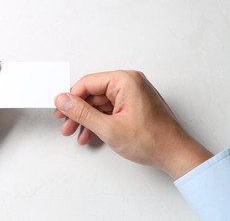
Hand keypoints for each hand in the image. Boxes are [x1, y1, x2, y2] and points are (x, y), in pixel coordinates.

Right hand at [54, 70, 212, 178]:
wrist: (175, 155)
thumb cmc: (152, 140)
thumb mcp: (109, 128)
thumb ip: (82, 113)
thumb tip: (63, 100)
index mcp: (125, 81)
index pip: (88, 83)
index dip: (71, 98)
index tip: (61, 111)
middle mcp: (129, 83)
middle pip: (93, 93)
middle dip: (78, 112)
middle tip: (66, 124)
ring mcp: (132, 94)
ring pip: (99, 103)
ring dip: (87, 119)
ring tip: (76, 133)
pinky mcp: (133, 105)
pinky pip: (109, 109)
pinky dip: (99, 121)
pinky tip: (90, 134)